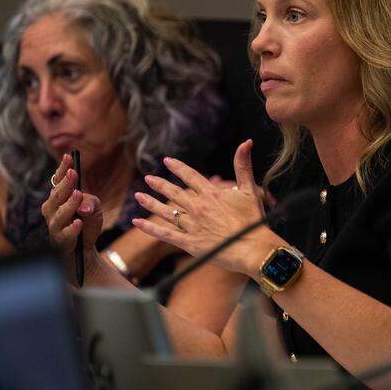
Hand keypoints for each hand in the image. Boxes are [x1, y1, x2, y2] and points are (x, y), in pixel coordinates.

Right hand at [43, 153, 104, 277]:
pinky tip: (79, 222)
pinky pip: (64, 234)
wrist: (83, 252)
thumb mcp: (94, 209)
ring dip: (69, 204)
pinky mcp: (60, 242)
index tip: (69, 157)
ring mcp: (54, 226)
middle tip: (74, 173)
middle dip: (65, 184)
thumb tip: (83, 207)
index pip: (58, 181)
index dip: (62, 169)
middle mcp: (51, 210)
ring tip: (78, 194)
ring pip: (58, 214)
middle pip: (56, 195)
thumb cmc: (86, 225)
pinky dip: (71, 228)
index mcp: (58, 199)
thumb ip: (90, 202)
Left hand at [132, 140, 271, 274]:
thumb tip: (246, 141)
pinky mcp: (189, 243)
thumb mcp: (250, 190)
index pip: (190, 176)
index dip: (178, 168)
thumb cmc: (253, 220)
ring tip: (138, 196)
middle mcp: (198, 207)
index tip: (167, 161)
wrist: (251, 248)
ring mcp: (192, 225)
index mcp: (211, 194)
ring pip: (166, 212)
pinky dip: (150, 228)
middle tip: (148, 178)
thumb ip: (243, 166)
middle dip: (159, 184)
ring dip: (151, 203)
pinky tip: (137, 223)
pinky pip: (165, 234)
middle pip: (174, 193)